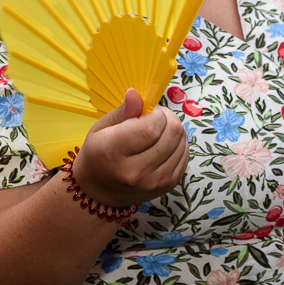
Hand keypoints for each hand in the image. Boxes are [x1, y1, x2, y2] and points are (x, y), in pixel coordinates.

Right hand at [74, 89, 189, 208]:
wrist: (99, 191)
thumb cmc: (98, 154)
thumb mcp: (101, 128)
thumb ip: (123, 111)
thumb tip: (136, 93)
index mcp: (115, 153)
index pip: (151, 127)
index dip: (155, 114)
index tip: (147, 113)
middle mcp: (136, 172)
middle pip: (172, 134)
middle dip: (168, 118)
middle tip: (155, 119)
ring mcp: (154, 182)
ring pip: (182, 144)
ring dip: (174, 131)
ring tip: (158, 132)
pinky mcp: (167, 186)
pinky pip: (185, 156)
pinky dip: (179, 145)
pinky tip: (164, 144)